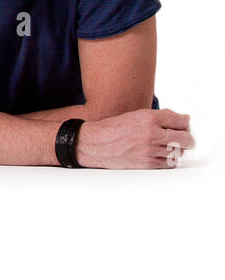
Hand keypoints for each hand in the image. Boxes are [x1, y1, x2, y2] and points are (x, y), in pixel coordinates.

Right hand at [76, 109, 193, 168]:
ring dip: (176, 150)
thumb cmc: (113, 129)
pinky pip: (169, 164)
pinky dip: (168, 160)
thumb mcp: (135, 115)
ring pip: (178, 152)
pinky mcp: (146, 163)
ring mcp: (149, 150)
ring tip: (168, 146)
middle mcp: (151, 133)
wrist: (94, 143)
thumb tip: (181, 119)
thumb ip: (158, 116)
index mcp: (148, 117)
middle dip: (186, 138)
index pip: (181, 120)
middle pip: (185, 138)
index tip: (183, 125)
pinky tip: (161, 155)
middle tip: (183, 138)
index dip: (185, 123)